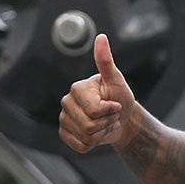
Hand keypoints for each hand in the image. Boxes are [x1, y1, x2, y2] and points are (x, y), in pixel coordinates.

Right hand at [59, 34, 137, 152]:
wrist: (121, 118)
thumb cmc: (119, 97)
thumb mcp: (116, 80)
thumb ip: (106, 61)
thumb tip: (101, 37)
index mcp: (77, 88)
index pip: (95, 110)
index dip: (111, 111)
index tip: (114, 104)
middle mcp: (66, 102)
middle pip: (89, 126)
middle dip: (107, 123)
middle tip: (110, 115)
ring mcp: (63, 119)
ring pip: (86, 137)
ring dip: (102, 133)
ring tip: (104, 123)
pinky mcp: (65, 134)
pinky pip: (80, 146)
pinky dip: (94, 144)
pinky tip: (96, 133)